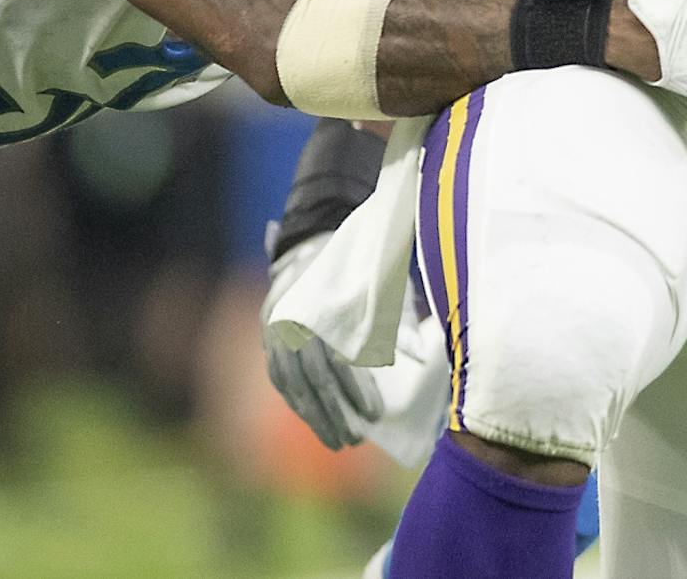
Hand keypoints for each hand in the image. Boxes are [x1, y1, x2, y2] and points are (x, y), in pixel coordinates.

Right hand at [261, 234, 383, 449]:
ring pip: (291, 381)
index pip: (338, 357)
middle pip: (313, 375)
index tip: (376, 414)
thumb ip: (398, 318)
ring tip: (337, 441)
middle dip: (335, 412)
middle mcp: (293, 314)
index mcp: (324, 300)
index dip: (357, 389)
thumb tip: (419, 357)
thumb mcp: (383, 285)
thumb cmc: (358, 270)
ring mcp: (274, 325)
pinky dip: (296, 401)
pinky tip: (313, 421)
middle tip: (355, 440)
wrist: (317, 244)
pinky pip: (279, 377)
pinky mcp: (267, 336)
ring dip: (313, 416)